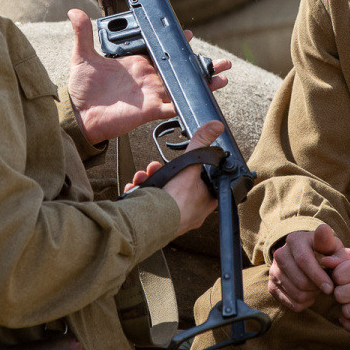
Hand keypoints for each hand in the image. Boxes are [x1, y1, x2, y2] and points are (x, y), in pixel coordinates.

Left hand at [65, 9, 229, 144]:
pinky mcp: (151, 110)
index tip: (189, 33)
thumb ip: (83, 34)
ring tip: (222, 78)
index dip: (176, 43)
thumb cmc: (82, 88)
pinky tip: (203, 99)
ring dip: (203, 82)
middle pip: (178, 68)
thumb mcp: (82, 56)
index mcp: (136, 62)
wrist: (79, 114)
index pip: (160, 50)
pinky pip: (175, 106)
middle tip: (221, 60)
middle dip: (200, 64)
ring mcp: (151, 94)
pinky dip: (188, 103)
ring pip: (182, 86)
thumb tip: (74, 11)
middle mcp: (148, 77)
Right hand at [126, 120, 223, 235]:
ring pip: (162, 194)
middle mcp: (193, 213)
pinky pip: (148, 204)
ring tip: (142, 176)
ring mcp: (174, 219)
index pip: (206, 182)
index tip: (184, 163)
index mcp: (207, 202)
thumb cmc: (175, 201)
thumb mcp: (190, 165)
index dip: (194, 170)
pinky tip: (134, 188)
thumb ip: (201, 144)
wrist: (150, 223)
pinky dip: (140, 194)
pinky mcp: (156, 222)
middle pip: (179, 185)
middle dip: (163, 172)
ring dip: (149, 181)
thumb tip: (215, 126)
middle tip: (155, 167)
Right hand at [268, 223, 344, 311]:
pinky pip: (292, 304)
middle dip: (317, 287)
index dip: (317, 276)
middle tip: (326, 285)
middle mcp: (280, 254)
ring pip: (297, 294)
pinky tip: (310, 293)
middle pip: (300, 281)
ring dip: (312, 295)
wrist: (306, 255)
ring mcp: (273, 270)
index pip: (303, 260)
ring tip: (318, 287)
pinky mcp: (271, 286)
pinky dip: (305, 303)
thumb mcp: (334, 247)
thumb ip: (338, 252)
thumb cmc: (324, 251)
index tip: (330, 288)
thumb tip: (330, 262)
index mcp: (294, 240)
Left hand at [322, 247, 349, 334]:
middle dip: (340, 294)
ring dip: (346, 309)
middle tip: (347, 292)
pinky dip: (349, 325)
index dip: (336, 277)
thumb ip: (347, 256)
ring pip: (347, 311)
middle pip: (340, 294)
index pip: (338, 274)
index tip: (342, 279)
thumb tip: (323, 261)